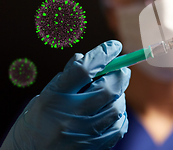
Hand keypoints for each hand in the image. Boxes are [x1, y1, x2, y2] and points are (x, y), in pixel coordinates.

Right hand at [1, 40, 130, 149]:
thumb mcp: (44, 96)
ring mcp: (83, 133)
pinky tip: (111, 112)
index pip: (84, 70)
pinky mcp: (93, 146)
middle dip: (119, 75)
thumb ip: (67, 78)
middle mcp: (69, 115)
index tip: (114, 46)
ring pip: (116, 107)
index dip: (103, 54)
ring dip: (119, 96)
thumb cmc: (36, 123)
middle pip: (107, 88)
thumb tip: (86, 57)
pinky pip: (118, 126)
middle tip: (121, 70)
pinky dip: (119, 115)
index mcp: (54, 97)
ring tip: (112, 93)